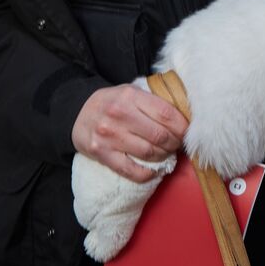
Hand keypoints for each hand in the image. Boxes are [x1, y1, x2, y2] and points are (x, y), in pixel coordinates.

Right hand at [71, 83, 187, 182]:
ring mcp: (109, 136)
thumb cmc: (112, 102)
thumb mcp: (130, 91)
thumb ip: (153, 100)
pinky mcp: (101, 153)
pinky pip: (130, 170)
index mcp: (130, 96)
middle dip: (175, 143)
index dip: (182, 126)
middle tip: (177, 144)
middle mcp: (119, 115)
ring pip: (149, 153)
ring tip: (166, 153)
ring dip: (163, 156)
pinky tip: (154, 171)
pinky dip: (147, 174)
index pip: (166, 114)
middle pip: (160, 135)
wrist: (77, 112)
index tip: (187, 132)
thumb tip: (184, 114)